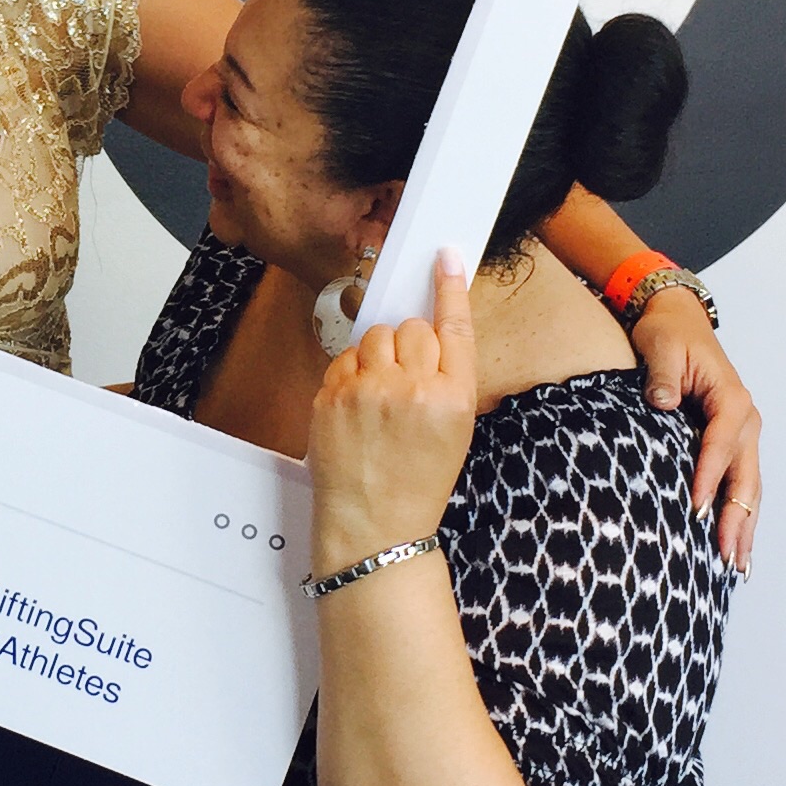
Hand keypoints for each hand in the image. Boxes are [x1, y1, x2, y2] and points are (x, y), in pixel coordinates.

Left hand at [306, 253, 476, 578]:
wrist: (375, 527)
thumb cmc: (418, 483)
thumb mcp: (454, 432)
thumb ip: (445, 379)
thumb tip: (425, 333)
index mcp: (453, 398)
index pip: (454, 327)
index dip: (449, 288)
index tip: (445, 257)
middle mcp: (413, 389)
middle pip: (411, 328)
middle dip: (408, 343)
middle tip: (405, 378)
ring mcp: (367, 391)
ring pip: (374, 336)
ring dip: (378, 354)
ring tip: (379, 395)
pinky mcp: (331, 396)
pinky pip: (344, 359)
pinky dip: (350, 373)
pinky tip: (357, 406)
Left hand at [629, 290, 760, 570]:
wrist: (677, 320)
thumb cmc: (667, 333)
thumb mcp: (661, 345)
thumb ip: (663, 375)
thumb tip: (664, 403)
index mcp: (731, 399)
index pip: (719, 445)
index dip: (707, 478)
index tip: (692, 510)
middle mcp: (745, 421)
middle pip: (744, 477)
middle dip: (736, 519)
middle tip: (727, 558)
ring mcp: (743, 435)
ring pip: (748, 488)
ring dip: (744, 527)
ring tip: (739, 567)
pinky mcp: (733, 444)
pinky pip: (740, 485)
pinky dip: (740, 516)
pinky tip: (735, 547)